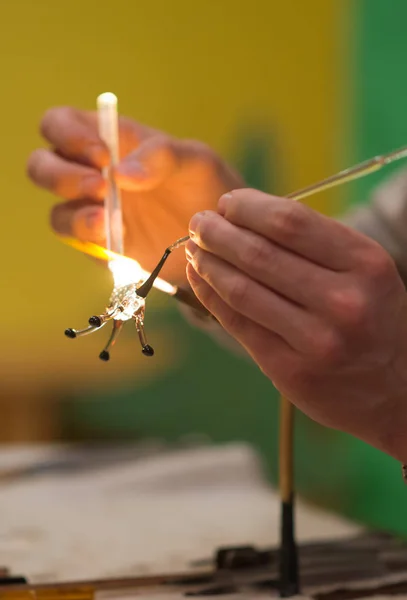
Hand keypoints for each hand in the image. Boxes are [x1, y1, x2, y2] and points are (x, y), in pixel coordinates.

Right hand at [27, 107, 243, 281]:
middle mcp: (91, 174)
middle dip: (62, 176)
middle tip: (101, 187)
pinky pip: (80, 243)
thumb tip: (121, 174)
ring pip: (57, 212)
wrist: (220, 235)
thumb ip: (162, 156)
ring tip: (106, 219)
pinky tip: (119, 237)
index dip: (66, 134)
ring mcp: (93, 212)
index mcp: (108, 140)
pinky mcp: (102, 246)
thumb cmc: (206, 185)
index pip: (60, 124)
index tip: (101, 155)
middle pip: (42, 167)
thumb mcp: (196, 161)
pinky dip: (91, 240)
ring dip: (75, 215)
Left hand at [186, 189, 406, 461]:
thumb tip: (246, 217)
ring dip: (208, 263)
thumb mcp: (366, 271)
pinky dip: (211, 297)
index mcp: (365, 264)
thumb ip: (315, 244)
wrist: (398, 391)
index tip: (228, 201)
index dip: (249, 207)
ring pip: (242, 290)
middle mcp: (343, 301)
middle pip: (259, 254)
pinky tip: (199, 279)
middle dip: (218, 232)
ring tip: (194, 248)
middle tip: (199, 221)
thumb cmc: (376, 319)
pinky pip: (238, 325)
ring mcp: (315, 341)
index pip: (291, 222)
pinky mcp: (290, 371)